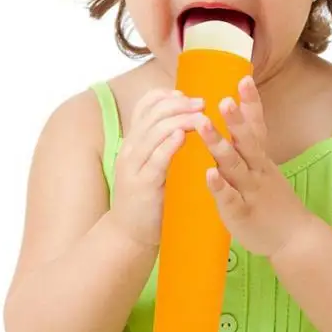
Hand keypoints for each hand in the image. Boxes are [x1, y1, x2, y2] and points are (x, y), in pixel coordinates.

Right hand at [109, 88, 206, 248]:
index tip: (189, 96)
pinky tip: (182, 137)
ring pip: (156, 131)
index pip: (146, 104)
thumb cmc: (148, 197)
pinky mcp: (143, 185)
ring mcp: (134, 165)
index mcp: (135, 139)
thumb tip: (186, 121)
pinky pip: (155, 159)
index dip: (169, 95)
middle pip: (155, 113)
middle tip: (203, 104)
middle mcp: (131, 147)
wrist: (128, 236)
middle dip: (181, 104)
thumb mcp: (151, 163)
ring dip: (181, 119)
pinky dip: (169, 145)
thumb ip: (163, 143)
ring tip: (201, 116)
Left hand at [194, 75, 314, 258]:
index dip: (251, 103)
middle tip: (222, 99)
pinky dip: (219, 186)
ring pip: (234, 165)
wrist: (294, 239)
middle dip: (234, 119)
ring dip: (219, 145)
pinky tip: (208, 175)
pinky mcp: (242, 213)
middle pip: (246, 140)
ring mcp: (250, 191)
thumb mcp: (264, 166)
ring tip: (204, 125)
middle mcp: (257, 170)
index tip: (244, 78)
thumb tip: (234, 119)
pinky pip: (230, 198)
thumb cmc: (274, 200)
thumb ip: (248, 146)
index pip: (257, 125)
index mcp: (260, 158)